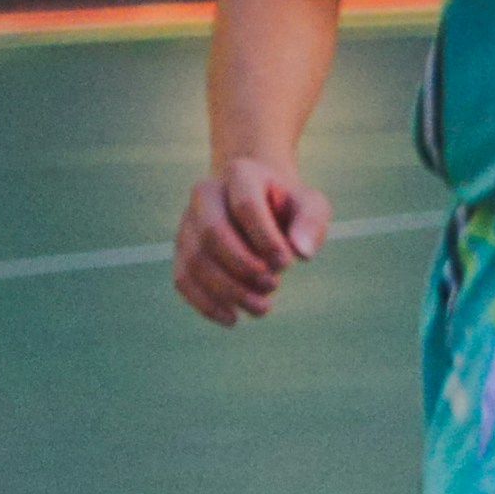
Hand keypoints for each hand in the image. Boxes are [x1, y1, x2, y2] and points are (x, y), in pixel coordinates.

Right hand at [173, 153, 329, 324]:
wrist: (258, 198)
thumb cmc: (288, 205)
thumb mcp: (311, 205)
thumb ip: (311, 223)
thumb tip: (302, 253)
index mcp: (240, 174)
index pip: (245, 205)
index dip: (265, 238)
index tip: (288, 264)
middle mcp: (206, 194)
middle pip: (212, 233)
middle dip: (243, 266)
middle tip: (273, 286)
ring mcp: (189, 221)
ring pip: (195, 259)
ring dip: (227, 290)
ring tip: (261, 308)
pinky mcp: (182, 248)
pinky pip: (183, 277)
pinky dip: (204, 302)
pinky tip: (231, 319)